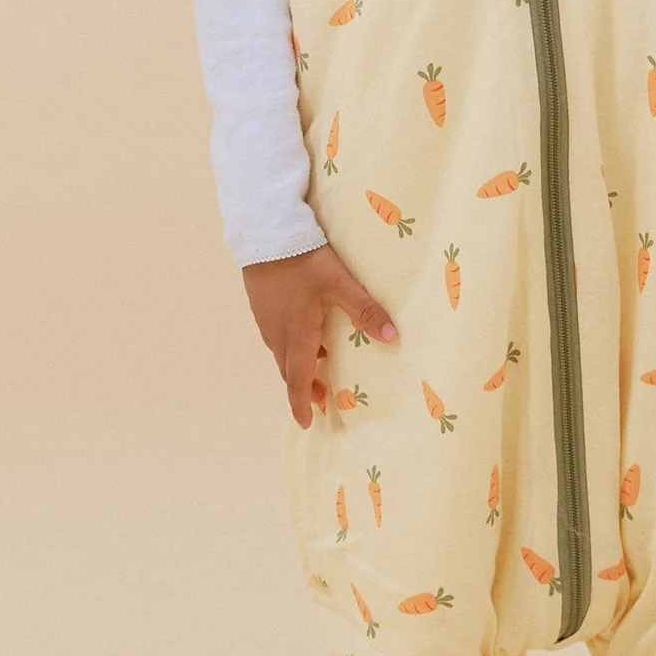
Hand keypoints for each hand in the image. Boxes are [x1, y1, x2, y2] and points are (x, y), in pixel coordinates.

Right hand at [243, 245, 398, 425]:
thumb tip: (393, 337)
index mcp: (297, 335)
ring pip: (281, 353)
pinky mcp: (261, 305)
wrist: (266, 232)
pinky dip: (291, 345)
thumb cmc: (304, 260)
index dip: (302, 404)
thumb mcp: (339, 283)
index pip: (298, 381)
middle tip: (321, 397)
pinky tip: (306, 331)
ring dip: (298, 365)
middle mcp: (277, 333)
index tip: (307, 423)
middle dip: (304, 387)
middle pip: (289, 370)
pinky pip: (276, 336)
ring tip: (319, 364)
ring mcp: (266, 319)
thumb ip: (366, 310)